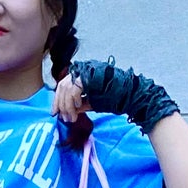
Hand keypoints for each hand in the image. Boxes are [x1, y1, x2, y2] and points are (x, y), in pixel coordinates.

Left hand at [57, 58, 179, 134]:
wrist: (132, 96)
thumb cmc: (115, 100)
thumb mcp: (92, 102)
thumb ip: (78, 104)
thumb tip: (65, 111)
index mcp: (83, 74)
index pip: (64, 85)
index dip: (58, 100)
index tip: (55, 113)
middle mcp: (84, 69)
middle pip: (62, 85)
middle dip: (59, 103)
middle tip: (62, 118)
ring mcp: (88, 70)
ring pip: (67, 87)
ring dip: (66, 105)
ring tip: (71, 118)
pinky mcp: (92, 74)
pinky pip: (75, 88)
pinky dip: (73, 101)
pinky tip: (78, 110)